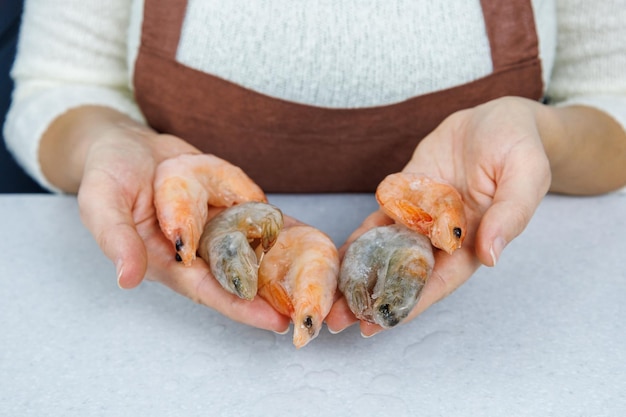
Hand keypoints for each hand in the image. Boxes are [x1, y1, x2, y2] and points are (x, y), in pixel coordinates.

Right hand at [41, 106, 289, 331]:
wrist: (127, 145)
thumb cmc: (108, 175)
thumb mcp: (101, 202)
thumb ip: (115, 238)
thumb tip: (127, 279)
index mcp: (170, 261)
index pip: (209, 291)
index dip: (241, 308)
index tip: (275, 322)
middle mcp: (199, 251)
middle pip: (243, 280)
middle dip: (276, 297)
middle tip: (313, 311)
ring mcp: (219, 228)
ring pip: (258, 253)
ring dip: (289, 269)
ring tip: (325, 283)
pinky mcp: (231, 207)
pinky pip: (260, 221)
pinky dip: (285, 231)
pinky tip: (313, 241)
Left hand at [326, 97, 552, 335]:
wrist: (496, 118)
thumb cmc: (519, 146)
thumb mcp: (527, 175)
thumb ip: (510, 215)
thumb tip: (491, 256)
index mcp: (473, 241)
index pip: (439, 280)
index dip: (411, 302)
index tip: (381, 322)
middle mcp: (442, 237)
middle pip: (406, 274)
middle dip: (375, 298)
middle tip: (339, 320)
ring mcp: (420, 217)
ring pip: (387, 252)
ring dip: (360, 275)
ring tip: (331, 299)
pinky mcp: (404, 195)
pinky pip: (380, 221)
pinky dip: (359, 240)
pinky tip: (336, 257)